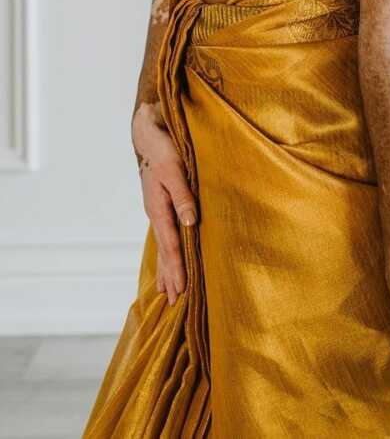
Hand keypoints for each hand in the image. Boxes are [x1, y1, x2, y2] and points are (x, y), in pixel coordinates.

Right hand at [131, 101, 196, 305]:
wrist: (150, 135)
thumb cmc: (165, 149)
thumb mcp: (175, 169)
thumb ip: (182, 195)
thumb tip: (191, 223)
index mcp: (158, 208)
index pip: (171, 245)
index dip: (177, 268)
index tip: (182, 290)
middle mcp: (156, 214)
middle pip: (165, 252)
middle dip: (171, 276)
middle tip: (177, 303)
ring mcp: (158, 211)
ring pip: (164, 246)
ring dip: (168, 269)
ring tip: (169, 293)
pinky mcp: (162, 207)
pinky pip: (165, 236)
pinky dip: (167, 254)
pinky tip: (168, 263)